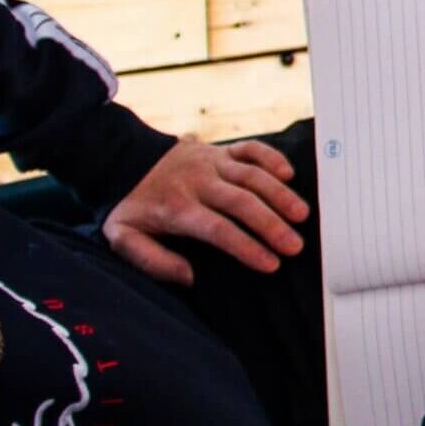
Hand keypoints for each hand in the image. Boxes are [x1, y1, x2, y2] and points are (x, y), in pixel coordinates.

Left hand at [106, 137, 310, 284]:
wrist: (124, 160)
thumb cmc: (131, 206)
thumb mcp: (123, 237)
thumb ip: (152, 261)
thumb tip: (189, 277)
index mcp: (176, 207)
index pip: (218, 228)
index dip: (246, 246)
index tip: (270, 264)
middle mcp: (198, 182)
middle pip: (241, 202)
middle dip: (272, 224)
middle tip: (295, 246)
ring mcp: (212, 163)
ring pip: (252, 175)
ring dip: (280, 194)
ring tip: (302, 216)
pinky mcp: (221, 150)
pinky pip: (251, 148)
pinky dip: (271, 157)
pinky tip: (289, 174)